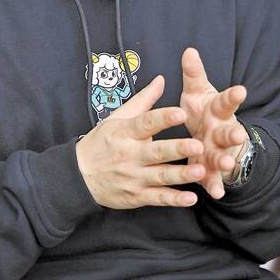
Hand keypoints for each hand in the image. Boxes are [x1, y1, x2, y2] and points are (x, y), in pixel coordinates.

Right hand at [76, 76, 207, 208]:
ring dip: (181, 175)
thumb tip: (161, 80)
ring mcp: (133, 177)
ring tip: (201, 171)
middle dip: (177, 149)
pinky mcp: (136, 196)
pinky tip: (190, 198)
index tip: (181, 113)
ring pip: (160, 176)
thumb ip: (143, 100)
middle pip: (156, 152)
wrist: (79, 176)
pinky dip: (173, 199)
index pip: (146, 123)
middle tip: (198, 145)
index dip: (163, 118)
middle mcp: (130, 155)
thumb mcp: (118, 118)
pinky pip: (157, 198)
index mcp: (126, 133)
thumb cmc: (101, 143)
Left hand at [179, 47, 249, 198]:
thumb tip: (189, 50)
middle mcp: (222, 131)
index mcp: (217, 110)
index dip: (233, 96)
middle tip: (237, 134)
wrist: (209, 139)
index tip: (240, 90)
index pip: (226, 101)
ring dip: (225, 160)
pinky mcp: (212, 170)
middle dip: (234, 133)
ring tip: (225, 163)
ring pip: (223, 156)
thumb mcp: (197, 93)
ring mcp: (219, 151)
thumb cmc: (203, 112)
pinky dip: (215, 185)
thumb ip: (194, 75)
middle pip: (230, 131)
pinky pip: (213, 178)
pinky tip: (216, 193)